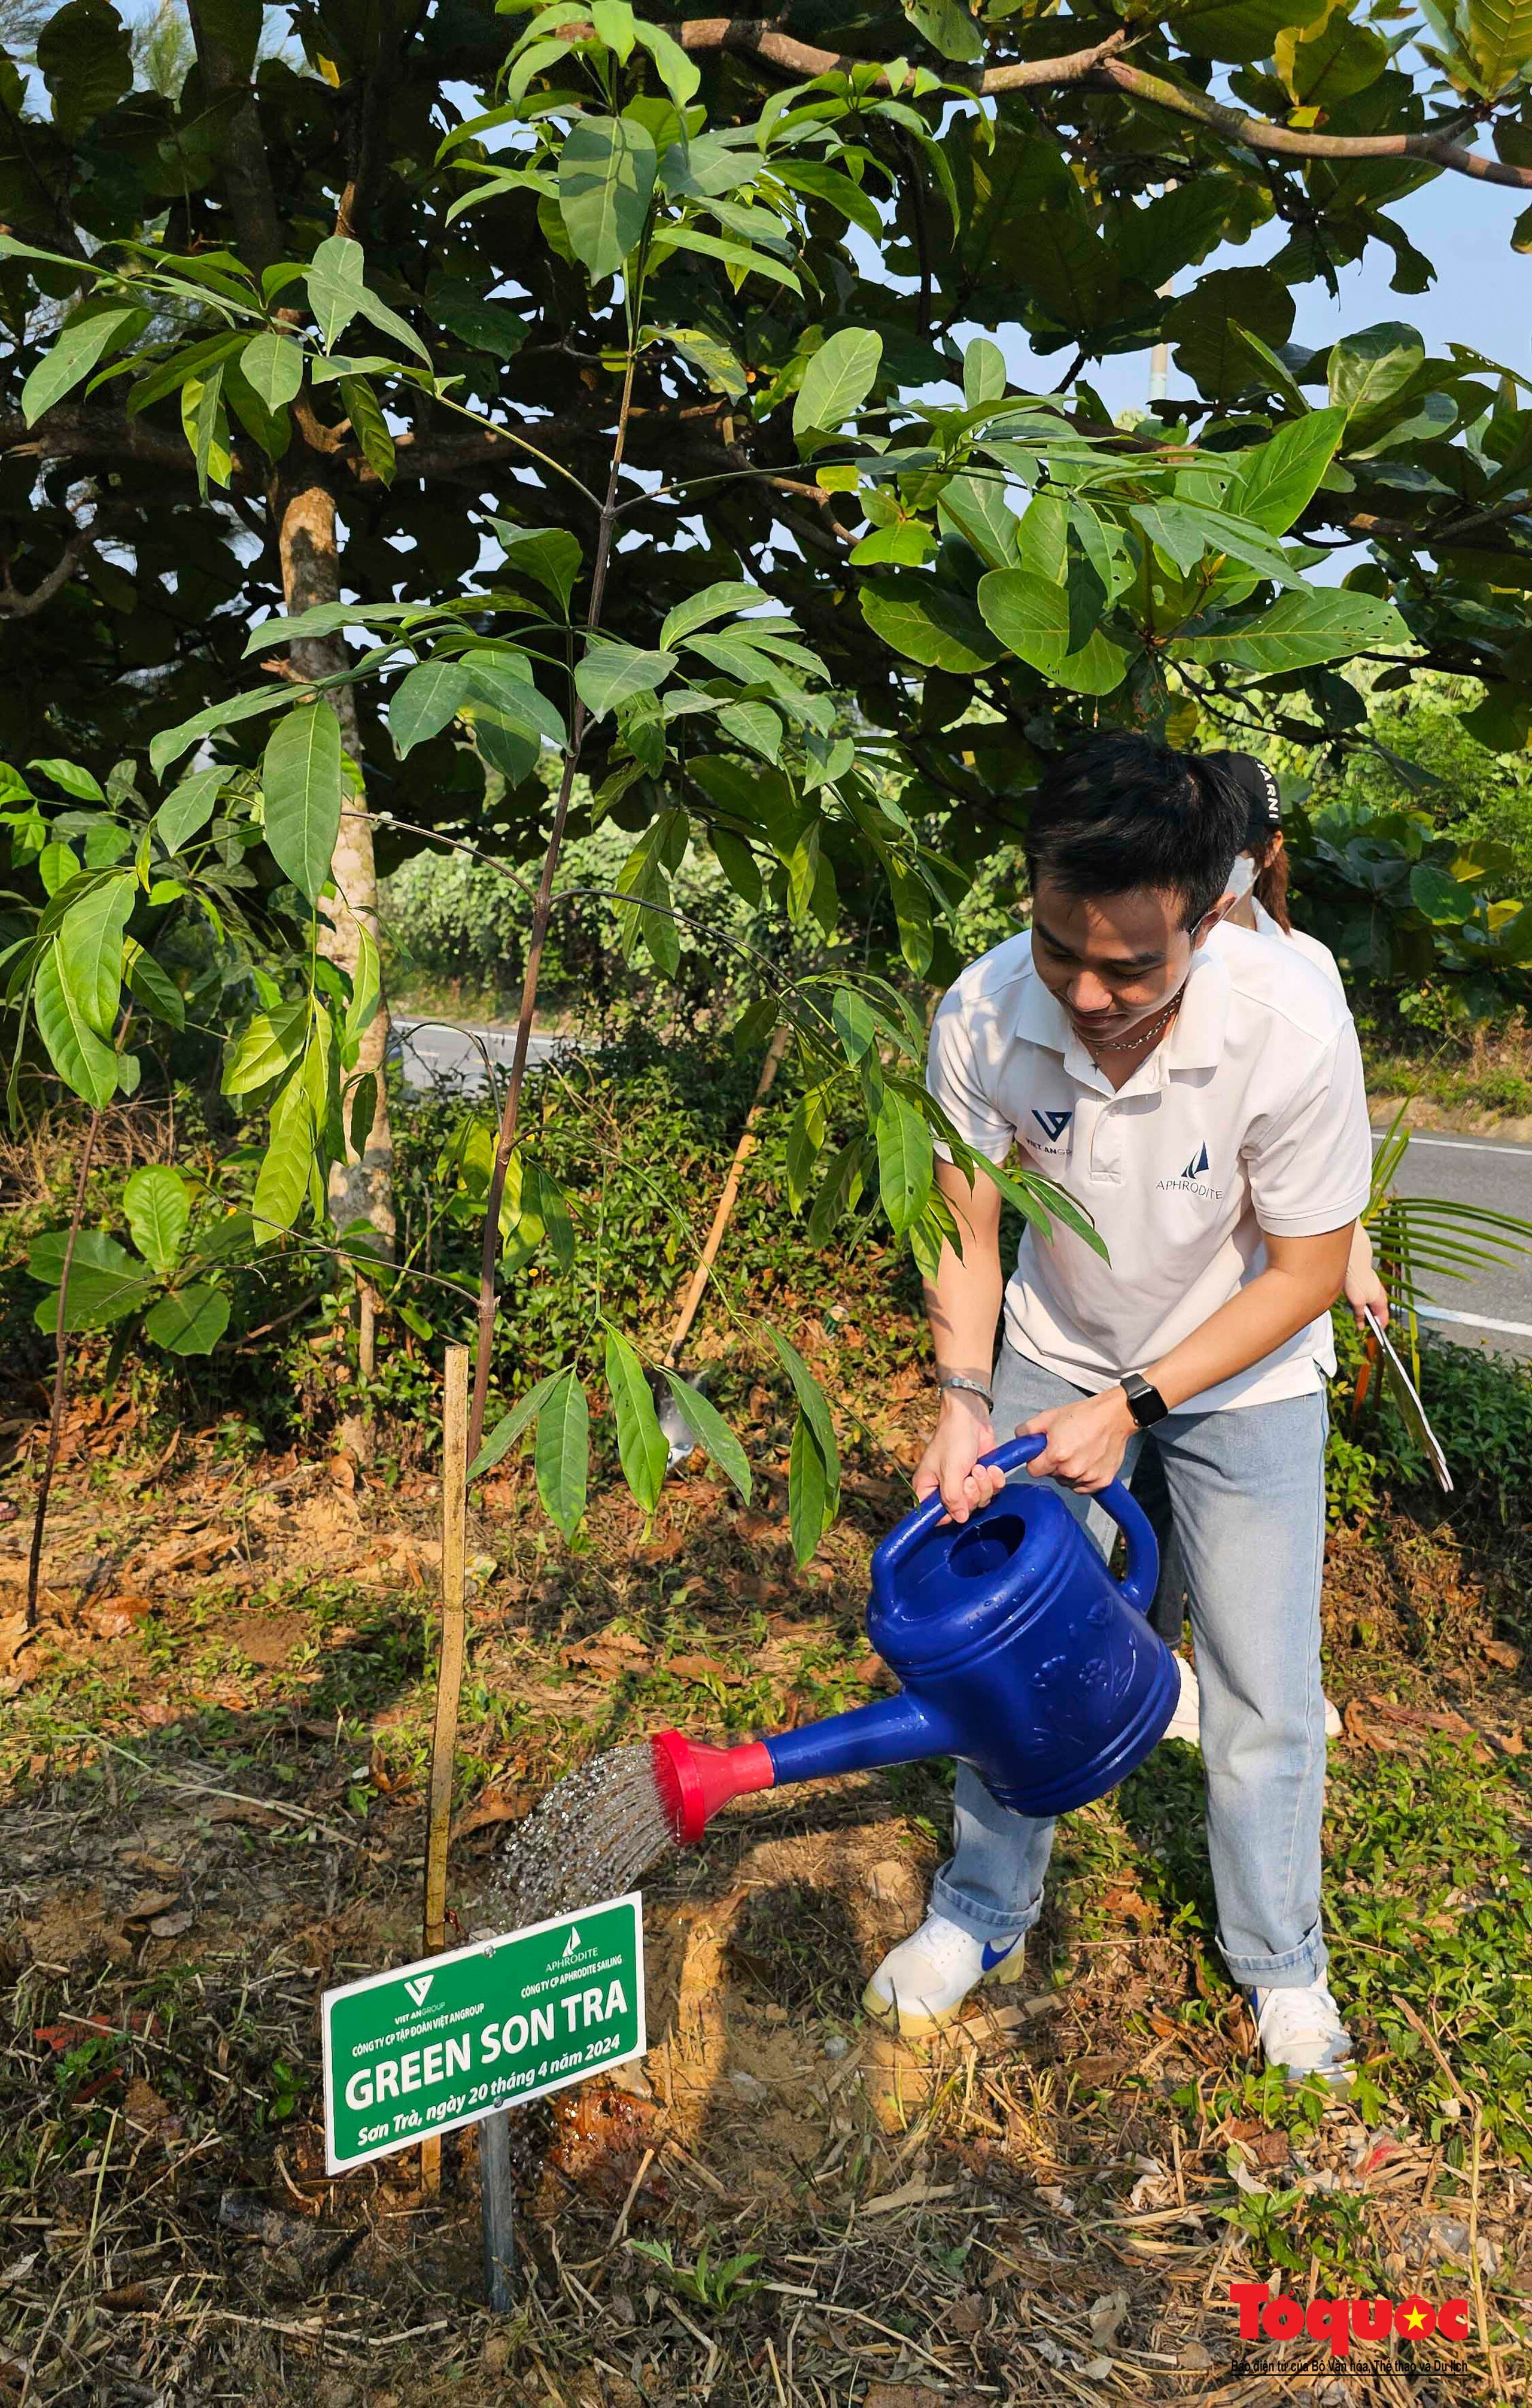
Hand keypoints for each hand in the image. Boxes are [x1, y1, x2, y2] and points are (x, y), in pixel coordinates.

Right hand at [913, 1390, 1005, 1522]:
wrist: (970, 1417)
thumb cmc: (953, 1439)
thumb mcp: (950, 1470)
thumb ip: (953, 1498)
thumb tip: (960, 1519)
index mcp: (927, 1488)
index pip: (935, 1516)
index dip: (949, 1515)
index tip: (959, 1503)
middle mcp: (945, 1489)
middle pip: (962, 1511)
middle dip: (973, 1494)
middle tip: (971, 1476)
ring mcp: (964, 1483)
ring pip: (979, 1501)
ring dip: (984, 1485)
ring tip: (980, 1467)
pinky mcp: (981, 1477)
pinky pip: (992, 1490)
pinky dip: (995, 1480)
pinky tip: (992, 1467)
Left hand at [1020, 1387, 1134, 1491]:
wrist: (1114, 1417)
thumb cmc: (1084, 1415)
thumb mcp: (1049, 1416)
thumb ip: (1028, 1430)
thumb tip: (1019, 1439)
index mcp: (1056, 1455)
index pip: (1033, 1470)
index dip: (1036, 1460)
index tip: (1043, 1453)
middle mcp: (1071, 1471)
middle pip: (1051, 1476)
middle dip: (1053, 1464)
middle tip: (1064, 1447)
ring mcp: (1088, 1478)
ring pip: (1067, 1482)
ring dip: (1068, 1472)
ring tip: (1078, 1452)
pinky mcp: (1101, 1482)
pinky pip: (1083, 1487)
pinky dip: (1083, 1477)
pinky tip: (1087, 1461)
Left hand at [1346, 1258, 1388, 1330]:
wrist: (1354, 1261)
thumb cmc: (1357, 1279)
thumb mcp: (1357, 1302)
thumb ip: (1359, 1315)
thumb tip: (1361, 1326)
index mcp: (1381, 1302)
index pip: (1384, 1320)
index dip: (1377, 1328)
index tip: (1370, 1333)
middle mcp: (1381, 1296)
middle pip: (1377, 1313)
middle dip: (1369, 1319)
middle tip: (1359, 1322)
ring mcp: (1375, 1289)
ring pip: (1371, 1304)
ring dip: (1363, 1309)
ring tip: (1354, 1308)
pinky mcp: (1369, 1284)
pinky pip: (1367, 1297)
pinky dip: (1361, 1301)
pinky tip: (1353, 1298)